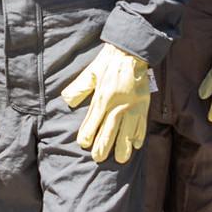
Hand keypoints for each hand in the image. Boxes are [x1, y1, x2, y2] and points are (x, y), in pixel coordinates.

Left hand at [61, 43, 152, 163]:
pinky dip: (139, 135)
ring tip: (120, 159)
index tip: (84, 144)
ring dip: (123, 146)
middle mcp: (118, 105)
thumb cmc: (109, 62)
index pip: (94, 120)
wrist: (131, 52)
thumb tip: (67, 100)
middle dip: (103, 146)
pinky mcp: (143, 104)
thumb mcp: (90, 72)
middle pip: (110, 130)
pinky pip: (142, 124)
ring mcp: (132, 106)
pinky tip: (136, 145)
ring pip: (127, 131)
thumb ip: (79, 88)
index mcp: (103, 97)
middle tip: (98, 158)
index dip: (88, 134)